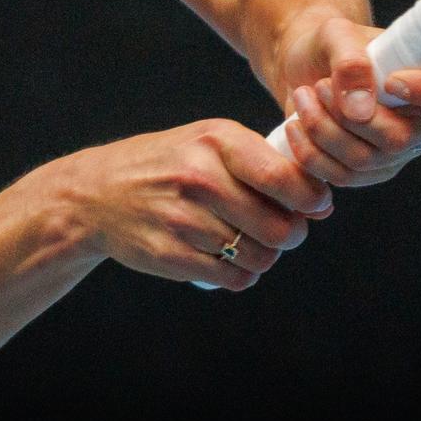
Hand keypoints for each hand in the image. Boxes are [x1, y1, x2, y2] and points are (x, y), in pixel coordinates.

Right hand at [59, 119, 333, 290]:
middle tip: (287, 230)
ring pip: (259, 257)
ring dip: (266, 256)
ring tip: (253, 243)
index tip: (316, 205)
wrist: (98, 193)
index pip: (283, 177)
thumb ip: (262, 163)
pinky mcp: (170, 255)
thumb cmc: (170, 164)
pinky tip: (231, 260)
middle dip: (293, 233)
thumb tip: (321, 203)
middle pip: (279, 226)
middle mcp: (198, 178)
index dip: (311, 198)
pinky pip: (233, 279)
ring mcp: (182, 219)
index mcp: (215, 141)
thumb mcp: (209, 142)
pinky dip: (242, 274)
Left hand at [272, 12, 420, 186]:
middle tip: (319, 86)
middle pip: (403, 139)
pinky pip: (341, 177)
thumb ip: (350, 61)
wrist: (303, 65)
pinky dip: (310, 153)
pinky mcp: (367, 172)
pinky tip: (297, 125)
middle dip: (349, 117)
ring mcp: (397, 151)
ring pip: (365, 161)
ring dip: (323, 130)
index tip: (391, 80)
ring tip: (304, 95)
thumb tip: (360, 110)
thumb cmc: (330, 43)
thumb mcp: (335, 34)